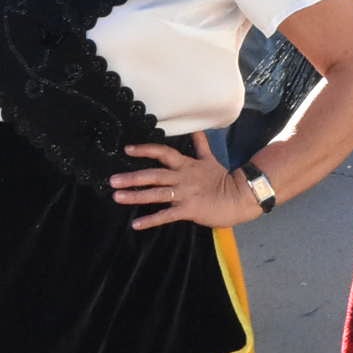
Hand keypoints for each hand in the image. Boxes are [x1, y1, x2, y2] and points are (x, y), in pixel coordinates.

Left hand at [110, 131, 262, 230]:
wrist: (240, 196)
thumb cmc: (223, 178)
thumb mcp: (211, 158)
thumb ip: (200, 145)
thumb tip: (196, 128)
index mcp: (187, 164)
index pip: (164, 153)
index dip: (145, 150)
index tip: (127, 149)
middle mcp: (183, 177)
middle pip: (154, 175)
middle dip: (132, 177)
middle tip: (112, 180)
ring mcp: (185, 194)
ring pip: (157, 194)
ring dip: (136, 196)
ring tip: (117, 197)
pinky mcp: (189, 210)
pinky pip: (166, 215)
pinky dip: (150, 220)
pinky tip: (136, 224)